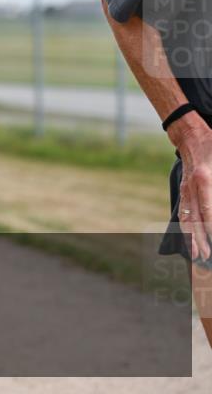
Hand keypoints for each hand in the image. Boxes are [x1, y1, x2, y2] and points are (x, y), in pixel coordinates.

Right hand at [170, 117, 211, 260]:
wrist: (190, 134)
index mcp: (204, 179)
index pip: (210, 211)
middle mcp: (192, 187)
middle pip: (197, 220)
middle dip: (204, 241)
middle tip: (209, 259)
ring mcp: (185, 190)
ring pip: (188, 219)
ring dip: (193, 239)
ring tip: (200, 257)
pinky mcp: (184, 192)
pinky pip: (184, 214)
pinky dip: (186, 230)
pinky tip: (191, 243)